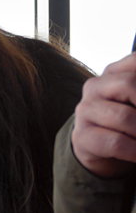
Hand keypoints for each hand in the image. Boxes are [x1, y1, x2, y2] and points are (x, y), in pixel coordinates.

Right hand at [72, 53, 135, 177]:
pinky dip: (134, 150)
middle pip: (129, 84)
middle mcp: (95, 87)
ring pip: (124, 117)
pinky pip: (115, 143)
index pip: (135, 62)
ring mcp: (85, 110)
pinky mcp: (81, 136)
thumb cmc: (123, 117)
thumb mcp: (133, 99)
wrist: (95, 145)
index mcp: (113, 71)